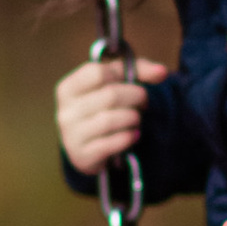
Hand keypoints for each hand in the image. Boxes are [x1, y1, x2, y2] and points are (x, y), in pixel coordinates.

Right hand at [56, 53, 169, 174]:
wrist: (87, 148)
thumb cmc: (103, 108)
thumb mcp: (114, 84)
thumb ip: (137, 70)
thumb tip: (162, 72)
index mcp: (68, 88)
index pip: (97, 72)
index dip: (122, 75)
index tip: (132, 82)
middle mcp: (65, 111)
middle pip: (110, 95)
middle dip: (136, 97)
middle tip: (143, 103)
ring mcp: (71, 135)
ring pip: (112, 120)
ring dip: (133, 118)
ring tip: (135, 120)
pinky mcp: (83, 155)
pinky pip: (114, 142)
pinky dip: (129, 137)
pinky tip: (132, 135)